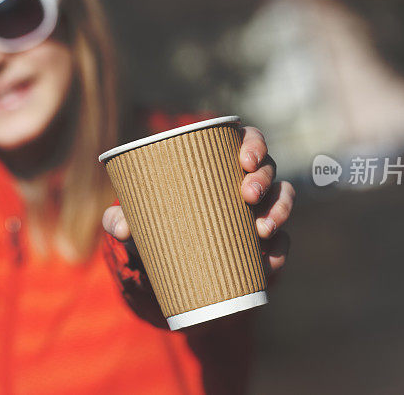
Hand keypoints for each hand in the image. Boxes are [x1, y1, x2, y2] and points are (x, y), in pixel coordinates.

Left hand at [102, 125, 294, 275]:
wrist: (169, 263)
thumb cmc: (157, 221)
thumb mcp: (137, 219)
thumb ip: (120, 219)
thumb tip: (120, 227)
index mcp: (222, 160)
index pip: (249, 139)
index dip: (254, 144)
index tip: (243, 161)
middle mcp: (247, 180)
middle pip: (270, 169)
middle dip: (264, 180)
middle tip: (247, 196)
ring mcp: (261, 211)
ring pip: (283, 201)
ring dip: (280, 212)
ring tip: (261, 230)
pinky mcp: (266, 244)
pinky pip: (282, 244)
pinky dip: (279, 253)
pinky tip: (268, 263)